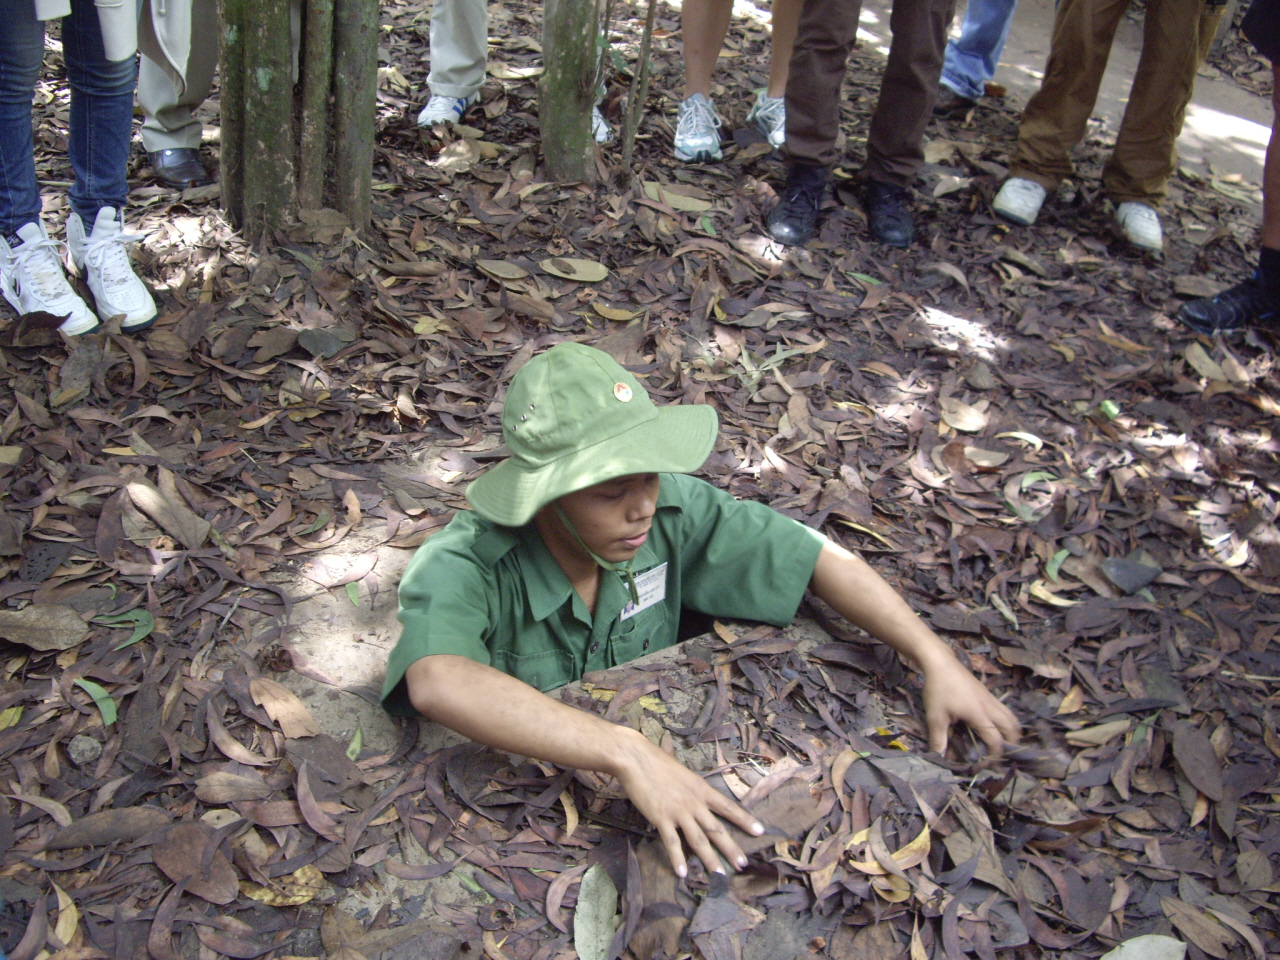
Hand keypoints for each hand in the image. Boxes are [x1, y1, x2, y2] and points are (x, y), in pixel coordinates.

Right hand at [609, 728, 763, 877]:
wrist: (637, 759)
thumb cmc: (656, 760)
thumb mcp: (681, 770)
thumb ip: (688, 781)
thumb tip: (693, 784)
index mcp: (701, 789)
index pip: (728, 807)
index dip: (744, 820)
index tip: (760, 831)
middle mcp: (695, 802)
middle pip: (717, 829)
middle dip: (731, 848)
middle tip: (743, 864)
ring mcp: (679, 812)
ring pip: (699, 840)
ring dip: (710, 860)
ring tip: (719, 876)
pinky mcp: (661, 819)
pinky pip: (672, 843)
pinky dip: (678, 859)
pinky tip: (682, 873)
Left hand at [919, 652, 1019, 755]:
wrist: (940, 662)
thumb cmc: (938, 689)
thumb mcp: (935, 716)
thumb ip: (938, 739)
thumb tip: (938, 758)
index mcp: (980, 716)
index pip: (996, 741)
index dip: (994, 755)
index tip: (987, 765)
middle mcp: (990, 707)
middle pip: (1012, 729)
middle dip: (1011, 744)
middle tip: (1001, 754)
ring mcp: (991, 698)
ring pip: (1011, 717)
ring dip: (1011, 731)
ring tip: (1003, 741)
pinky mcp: (987, 692)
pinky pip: (1004, 709)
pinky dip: (1005, 720)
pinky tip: (993, 723)